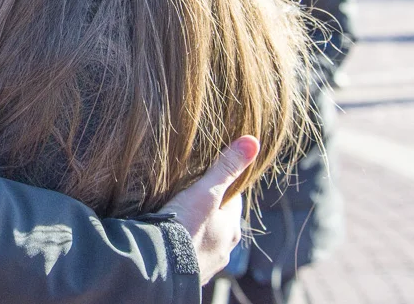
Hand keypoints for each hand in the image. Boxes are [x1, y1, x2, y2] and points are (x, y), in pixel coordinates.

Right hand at [158, 136, 258, 283]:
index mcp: (232, 228)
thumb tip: (253, 140)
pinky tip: (170, 238)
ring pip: (205, 239)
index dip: (220, 187)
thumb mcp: (206, 192)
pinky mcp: (191, 273)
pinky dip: (183, 245)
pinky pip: (190, 254)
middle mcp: (225, 248)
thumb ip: (226, 167)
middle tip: (186, 196)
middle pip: (219, 221)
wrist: (160, 266)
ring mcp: (208, 263)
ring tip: (175, 217)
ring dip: (195, 229)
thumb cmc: (185, 227)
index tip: (205, 179)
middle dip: (207, 210)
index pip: (232, 201)